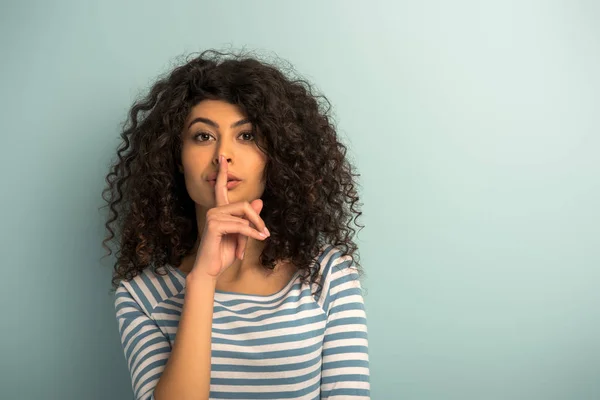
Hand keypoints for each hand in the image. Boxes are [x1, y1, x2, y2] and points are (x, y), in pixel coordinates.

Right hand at [189, 155, 269, 279]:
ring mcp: (213, 216)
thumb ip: (249, 219)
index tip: (222, 159)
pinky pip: (240, 225)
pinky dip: (251, 233)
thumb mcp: (242, 235)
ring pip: (244, 214)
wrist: (210, 271)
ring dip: (254, 229)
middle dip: (257, 219)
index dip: (222, 173)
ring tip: (259, 239)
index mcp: (219, 211)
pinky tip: (258, 238)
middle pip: (244, 205)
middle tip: (265, 232)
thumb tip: (259, 201)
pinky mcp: (214, 225)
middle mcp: (214, 211)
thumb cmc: (223, 254)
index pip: (220, 188)